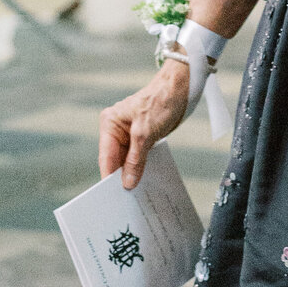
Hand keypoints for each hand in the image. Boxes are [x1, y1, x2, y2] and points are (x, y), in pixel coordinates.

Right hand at [99, 59, 189, 189]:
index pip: (106, 157)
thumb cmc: (161, 101)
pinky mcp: (143, 136)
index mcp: (110, 124)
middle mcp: (116, 129)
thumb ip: (135, 159)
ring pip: (127, 160)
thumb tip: (127, 183)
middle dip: (121, 177)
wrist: (182, 87)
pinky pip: (139, 156)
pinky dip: (142, 167)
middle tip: (126, 199)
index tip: (111, 197)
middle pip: (115, 160)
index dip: (109, 177)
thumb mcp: (145, 133)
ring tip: (136, 194)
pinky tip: (146, 180)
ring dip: (133, 174)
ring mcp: (130, 134)